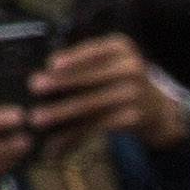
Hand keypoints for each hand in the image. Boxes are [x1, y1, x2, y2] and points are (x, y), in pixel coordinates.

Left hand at [30, 35, 186, 146]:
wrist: (156, 107)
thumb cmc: (116, 77)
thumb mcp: (108, 60)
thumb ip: (83, 61)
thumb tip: (43, 71)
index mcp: (120, 47)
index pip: (94, 50)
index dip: (74, 57)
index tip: (52, 63)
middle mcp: (131, 68)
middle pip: (90, 78)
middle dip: (60, 83)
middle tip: (34, 87)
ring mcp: (134, 94)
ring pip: (90, 105)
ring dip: (61, 113)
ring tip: (37, 119)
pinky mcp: (132, 119)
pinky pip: (95, 126)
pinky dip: (72, 136)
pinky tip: (55, 143)